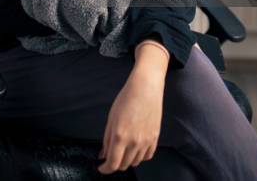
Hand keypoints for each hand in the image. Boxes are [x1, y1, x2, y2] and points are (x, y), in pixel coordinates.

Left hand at [98, 46, 166, 173]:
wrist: (146, 87)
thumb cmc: (127, 98)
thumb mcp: (111, 118)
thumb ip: (107, 139)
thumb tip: (103, 155)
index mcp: (120, 136)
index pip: (112, 164)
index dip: (105, 169)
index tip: (102, 167)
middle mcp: (134, 142)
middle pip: (123, 165)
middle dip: (115, 164)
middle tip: (111, 156)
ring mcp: (146, 141)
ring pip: (135, 162)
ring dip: (127, 160)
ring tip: (123, 150)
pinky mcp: (155, 138)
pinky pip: (147, 156)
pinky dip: (140, 156)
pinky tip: (135, 149)